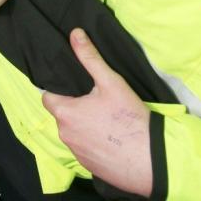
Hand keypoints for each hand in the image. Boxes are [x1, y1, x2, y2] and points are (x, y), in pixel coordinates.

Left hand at [42, 29, 152, 196]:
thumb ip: (90, 57)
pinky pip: (85, 150)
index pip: (48, 97)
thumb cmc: (128, 118)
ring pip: (73, 133)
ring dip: (83, 126)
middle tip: (95, 101)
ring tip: (105, 120)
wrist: (152, 159)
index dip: (58, 89)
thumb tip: (75, 33)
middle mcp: (65, 135)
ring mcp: (77, 153)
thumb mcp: (110, 82)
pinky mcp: (90, 167)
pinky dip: (93, 143)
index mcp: (65, 113)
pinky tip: (111, 138)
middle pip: (62, 115)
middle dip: (74, 107)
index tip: (73, 87)